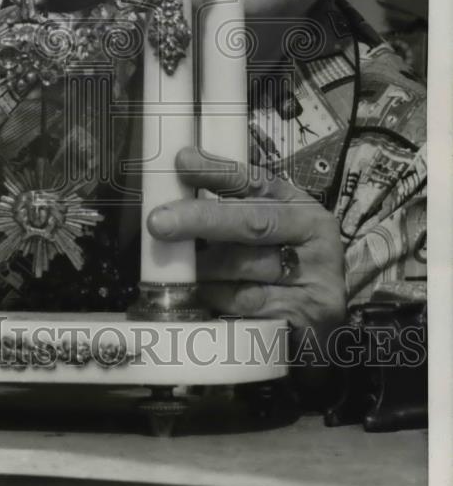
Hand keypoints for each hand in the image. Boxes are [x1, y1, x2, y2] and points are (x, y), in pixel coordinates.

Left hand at [147, 150, 346, 341]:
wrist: (325, 324)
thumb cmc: (284, 266)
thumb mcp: (270, 230)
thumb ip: (233, 209)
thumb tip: (177, 188)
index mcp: (301, 206)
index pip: (257, 182)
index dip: (218, 171)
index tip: (182, 162)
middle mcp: (314, 236)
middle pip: (252, 223)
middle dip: (201, 219)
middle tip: (159, 222)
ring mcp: (315, 276)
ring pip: (245, 266)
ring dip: (203, 266)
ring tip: (173, 265)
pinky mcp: (308, 313)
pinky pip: (249, 303)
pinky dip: (218, 297)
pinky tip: (201, 294)